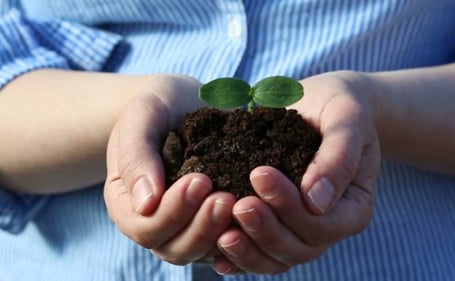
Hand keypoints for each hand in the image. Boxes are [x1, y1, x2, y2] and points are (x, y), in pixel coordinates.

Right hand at [104, 74, 235, 263]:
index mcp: (128, 203)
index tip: (200, 180)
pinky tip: (258, 209)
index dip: (172, 212)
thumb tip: (146, 204)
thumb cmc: (157, 107)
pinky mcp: (213, 221)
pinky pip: (226, 241)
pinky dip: (242, 232)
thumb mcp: (141, 118)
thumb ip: (137, 156)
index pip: (145, 228)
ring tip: (242, 202)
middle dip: (202, 227)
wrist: (184, 103)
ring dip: (221, 232)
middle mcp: (155, 222)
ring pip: (202, 251)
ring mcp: (185, 225)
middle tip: (226, 197)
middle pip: (175, 248)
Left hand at [212, 71, 380, 274]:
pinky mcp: (278, 226)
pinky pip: (260, 251)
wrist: (323, 106)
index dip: (290, 206)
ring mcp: (301, 231)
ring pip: (277, 258)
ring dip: (249, 250)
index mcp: (352, 208)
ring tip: (222, 234)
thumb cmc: (340, 108)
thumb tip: (317, 201)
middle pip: (298, 248)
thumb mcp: (347, 121)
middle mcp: (328, 227)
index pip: (322, 224)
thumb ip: (338, 158)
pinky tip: (215, 254)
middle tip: (238, 204)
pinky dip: (239, 258)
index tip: (258, 173)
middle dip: (266, 230)